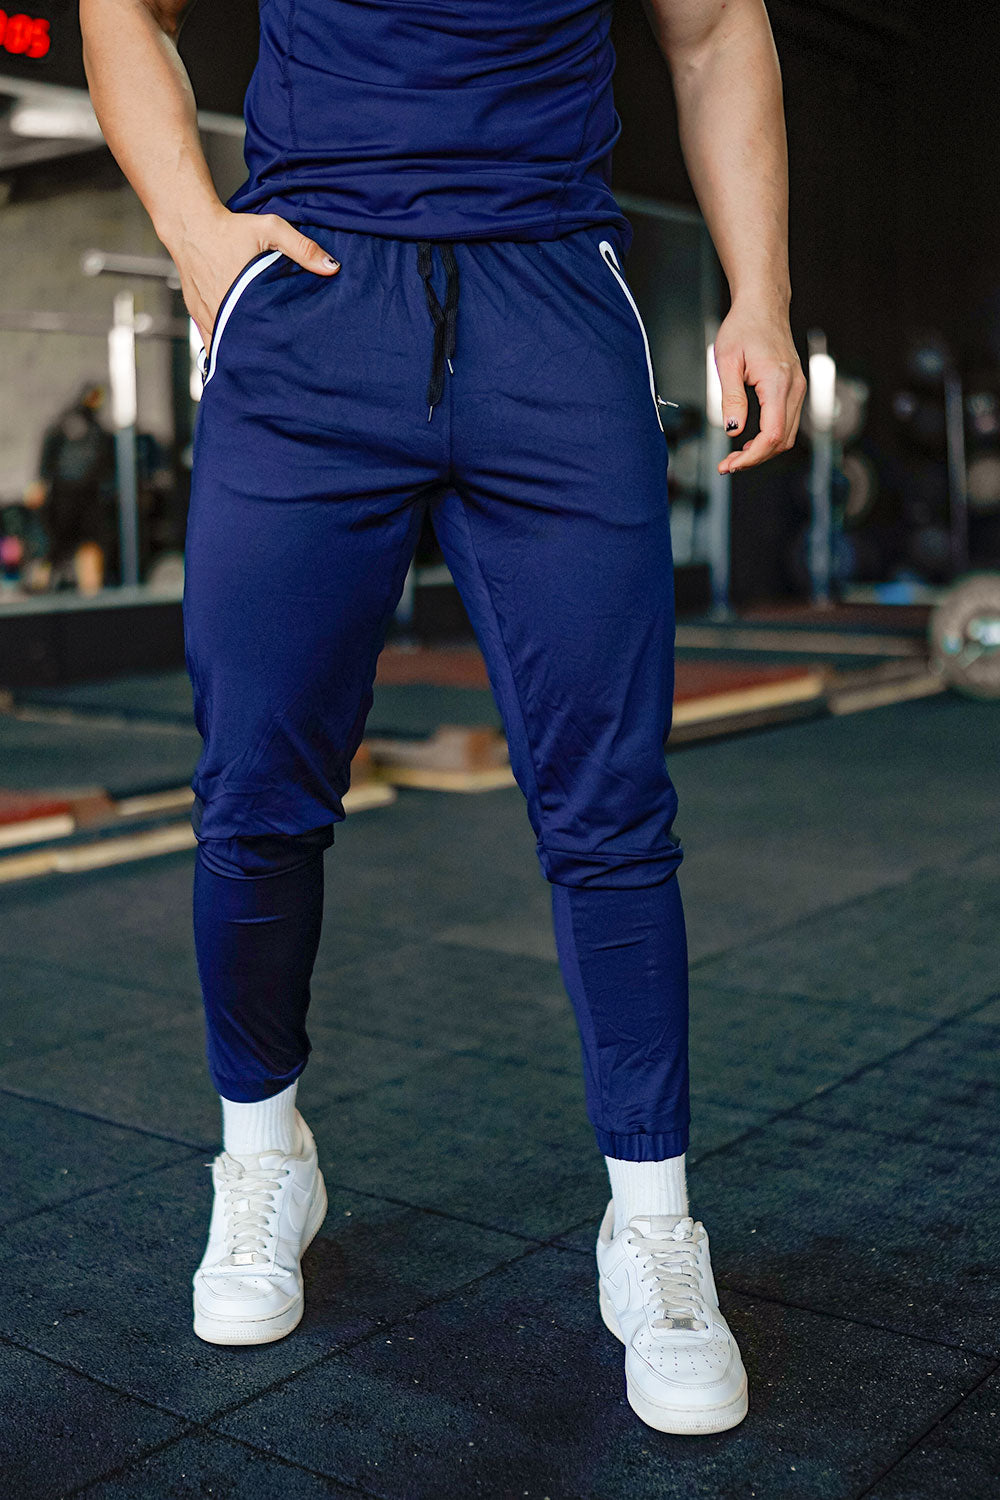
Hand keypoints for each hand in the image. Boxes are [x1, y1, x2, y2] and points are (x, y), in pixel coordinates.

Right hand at [173, 209, 340, 351]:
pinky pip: (210, 338)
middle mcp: (219, 312)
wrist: (190, 224)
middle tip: (279, 362)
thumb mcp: (271, 230)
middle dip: (260, 354)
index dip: (274, 349)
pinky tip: (237, 347)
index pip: (260, 336)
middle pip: (242, 346)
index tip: (289, 356)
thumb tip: (332, 267)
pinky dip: (223, 343)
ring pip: (224, 345)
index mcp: (239, 297)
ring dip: (241, 350)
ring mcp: (205, 315)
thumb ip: (302, 248)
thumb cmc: (230, 227)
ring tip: (261, 359)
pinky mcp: (196, 313)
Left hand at [713, 301, 806, 473]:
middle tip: (727, 465)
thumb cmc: (743, 327)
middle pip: (781, 440)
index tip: (730, 464)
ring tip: (735, 457)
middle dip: (754, 458)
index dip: (751, 456)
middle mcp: (794, 387)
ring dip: (762, 451)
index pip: (771, 434)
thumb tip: (734, 430)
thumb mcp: (727, 361)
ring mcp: (798, 388)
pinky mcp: (795, 388)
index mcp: (778, 382)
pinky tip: (749, 441)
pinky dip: (769, 438)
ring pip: (786, 435)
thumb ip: (731, 398)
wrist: (763, 306)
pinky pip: (786, 422)